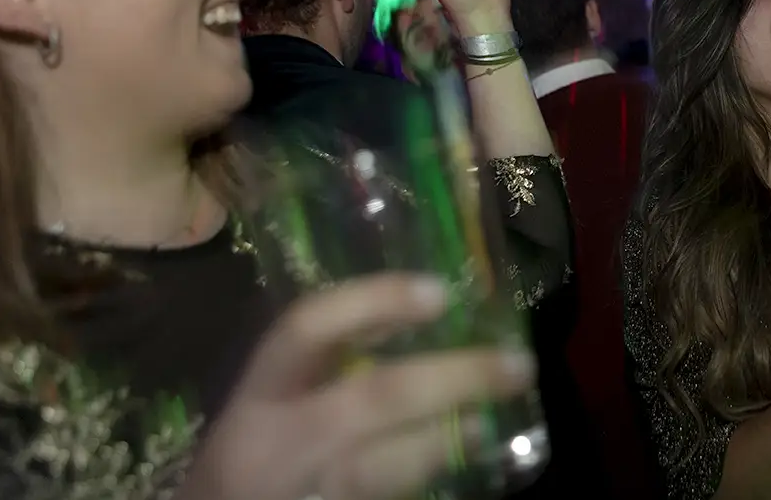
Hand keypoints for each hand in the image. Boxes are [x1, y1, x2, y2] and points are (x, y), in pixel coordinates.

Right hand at [177, 274, 534, 499]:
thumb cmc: (252, 454)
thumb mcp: (274, 401)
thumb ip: (330, 363)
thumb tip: (432, 311)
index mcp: (259, 395)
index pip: (306, 328)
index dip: (375, 301)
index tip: (440, 291)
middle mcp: (275, 444)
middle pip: (372, 399)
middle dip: (452, 377)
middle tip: (517, 363)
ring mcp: (305, 492)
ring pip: (381, 467)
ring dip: (448, 439)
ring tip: (495, 419)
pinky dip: (429, 480)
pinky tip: (470, 463)